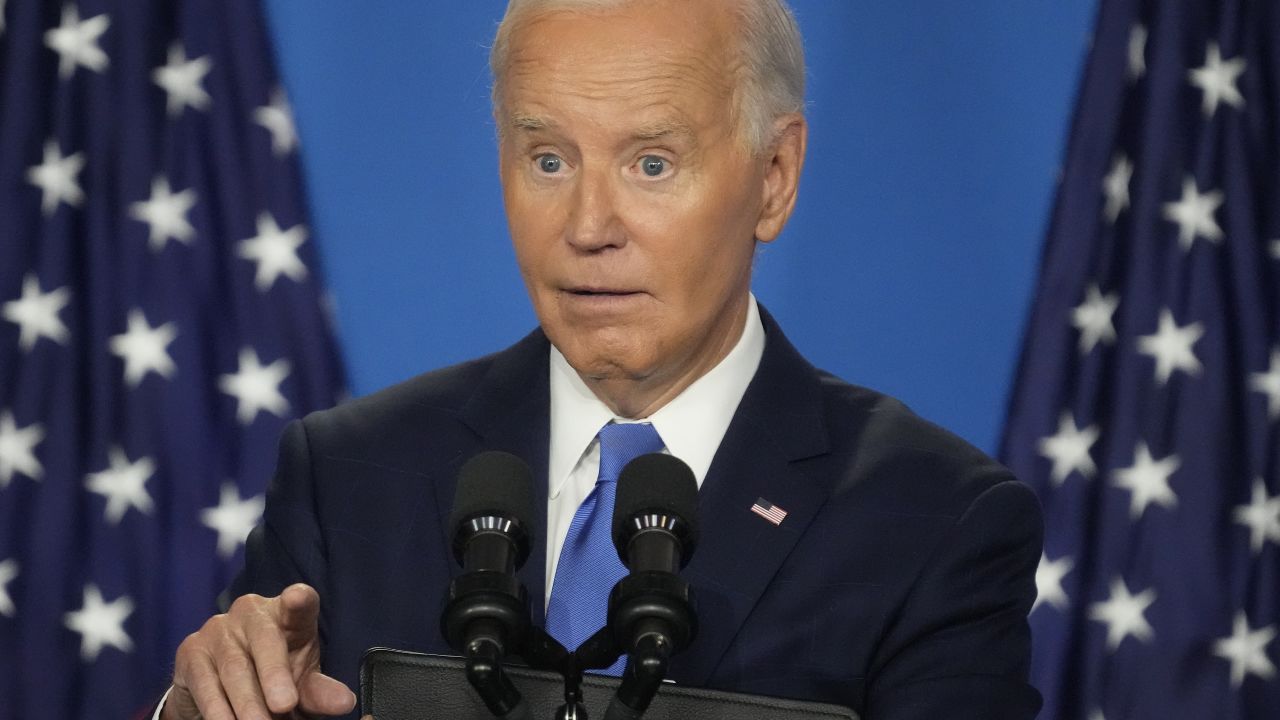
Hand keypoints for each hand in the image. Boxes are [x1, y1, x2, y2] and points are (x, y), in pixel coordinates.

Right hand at [164, 583, 356, 719]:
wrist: (224, 691)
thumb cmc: (275, 678)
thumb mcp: (302, 686)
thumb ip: (320, 692)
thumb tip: (345, 702)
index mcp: (288, 614)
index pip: (299, 601)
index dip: (299, 599)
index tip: (298, 598)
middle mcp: (252, 613)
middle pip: (265, 638)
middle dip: (274, 674)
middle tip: (284, 705)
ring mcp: (218, 629)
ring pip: (235, 667)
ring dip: (247, 703)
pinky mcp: (191, 651)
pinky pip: (205, 683)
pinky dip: (218, 710)